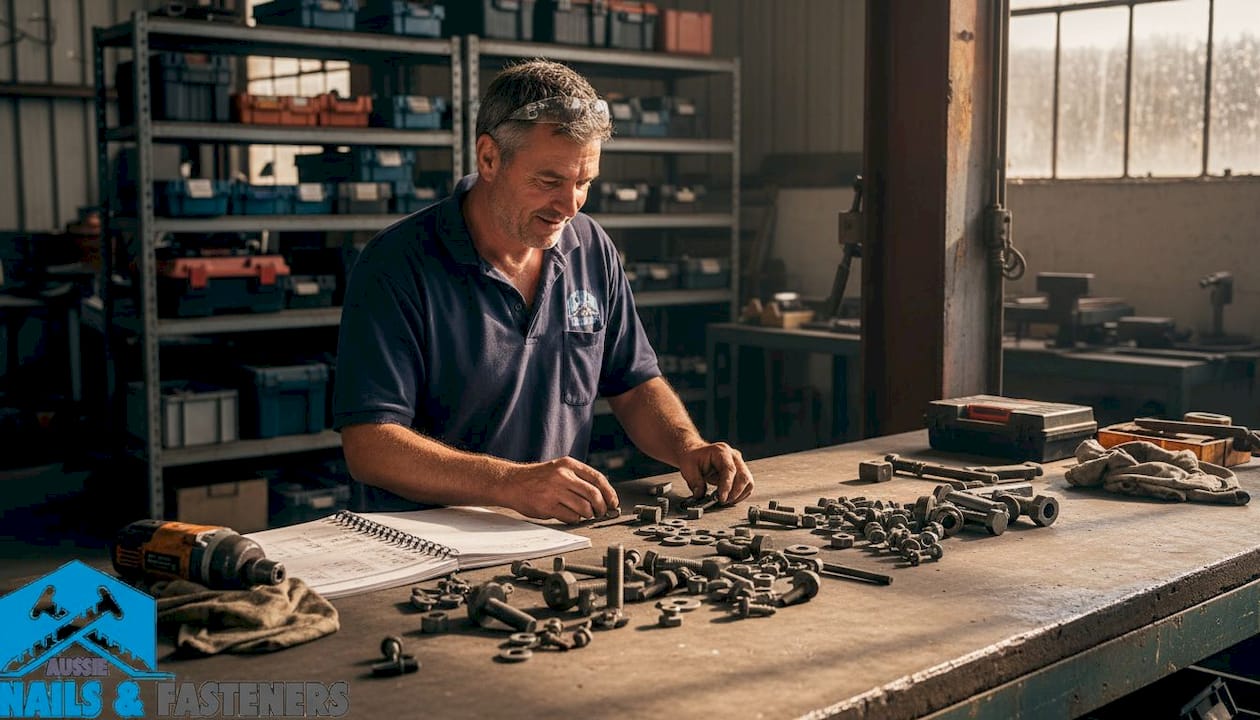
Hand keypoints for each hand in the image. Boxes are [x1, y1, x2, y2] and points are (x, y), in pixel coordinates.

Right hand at [504, 457, 618, 523]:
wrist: (512, 483)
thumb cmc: (537, 478)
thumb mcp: (559, 468)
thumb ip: (578, 478)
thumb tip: (602, 495)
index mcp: (568, 464)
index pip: (598, 478)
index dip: (609, 493)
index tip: (613, 502)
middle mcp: (563, 476)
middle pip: (594, 495)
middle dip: (601, 507)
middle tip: (601, 512)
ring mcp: (554, 491)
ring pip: (584, 508)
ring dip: (588, 515)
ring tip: (585, 515)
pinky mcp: (547, 506)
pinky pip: (571, 517)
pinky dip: (575, 519)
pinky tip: (571, 516)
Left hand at [678, 442, 753, 504]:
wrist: (695, 452)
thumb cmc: (692, 458)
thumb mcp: (688, 468)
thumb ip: (695, 482)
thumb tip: (700, 495)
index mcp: (721, 451)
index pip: (729, 470)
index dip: (727, 486)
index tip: (722, 498)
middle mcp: (733, 456)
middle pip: (743, 476)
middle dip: (734, 493)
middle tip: (722, 501)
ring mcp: (739, 463)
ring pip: (748, 481)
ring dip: (739, 494)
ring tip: (726, 500)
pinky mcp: (740, 471)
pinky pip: (747, 485)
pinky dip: (740, 494)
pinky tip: (730, 498)